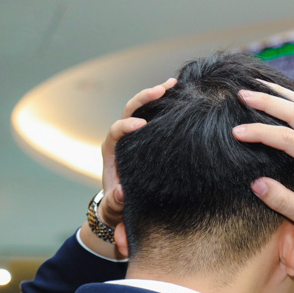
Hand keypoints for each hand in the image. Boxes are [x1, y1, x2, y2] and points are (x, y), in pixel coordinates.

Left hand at [97, 78, 176, 226]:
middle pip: (129, 110)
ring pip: (143, 107)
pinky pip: (155, 114)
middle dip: (144, 98)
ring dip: (157, 94)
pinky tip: (182, 94)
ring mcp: (136, 133)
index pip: (115, 131)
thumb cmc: (118, 205)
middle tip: (163, 89)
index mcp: (112, 151)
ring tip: (174, 83)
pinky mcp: (148, 134)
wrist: (122, 201)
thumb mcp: (115, 208)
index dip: (125, 125)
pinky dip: (166, 103)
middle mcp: (122, 137)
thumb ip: (115, 203)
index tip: (140, 124)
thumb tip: (121, 193)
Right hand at [233, 83, 293, 273]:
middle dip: (267, 101)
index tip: (236, 132)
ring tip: (255, 85)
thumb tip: (256, 184)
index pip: (287, 138)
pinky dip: (292, 99)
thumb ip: (281, 201)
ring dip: (280, 94)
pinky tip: (276, 94)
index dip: (260, 132)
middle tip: (241, 94)